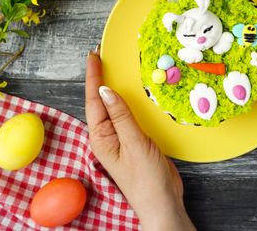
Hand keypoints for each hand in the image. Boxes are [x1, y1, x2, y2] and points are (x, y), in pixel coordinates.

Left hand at [85, 50, 194, 230]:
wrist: (163, 202)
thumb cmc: (146, 178)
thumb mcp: (134, 143)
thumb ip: (120, 115)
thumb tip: (105, 89)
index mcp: (101, 137)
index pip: (95, 100)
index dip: (94, 76)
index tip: (93, 55)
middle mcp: (107, 135)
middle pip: (101, 101)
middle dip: (100, 77)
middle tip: (101, 54)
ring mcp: (120, 137)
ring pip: (115, 106)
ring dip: (114, 87)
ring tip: (113, 66)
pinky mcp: (134, 139)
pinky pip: (128, 114)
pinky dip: (128, 100)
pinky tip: (132, 91)